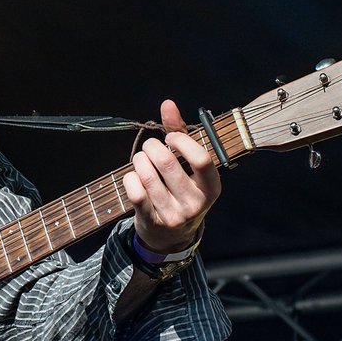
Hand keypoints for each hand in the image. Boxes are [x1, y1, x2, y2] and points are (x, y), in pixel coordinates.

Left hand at [122, 99, 220, 252]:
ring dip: (139, 161)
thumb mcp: (188, 166)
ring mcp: (174, 215)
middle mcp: (196, 203)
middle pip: (167, 163)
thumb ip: (179, 132)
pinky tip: (133, 176)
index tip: (170, 138)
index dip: (181, 141)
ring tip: (141, 160)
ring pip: (148, 176)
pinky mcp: (153, 221)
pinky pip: (136, 193)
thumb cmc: (181, 190)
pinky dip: (129, 178)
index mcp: (211, 187)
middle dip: (152, 147)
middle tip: (150, 147)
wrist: (172, 236)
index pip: (201, 159)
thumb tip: (167, 104)